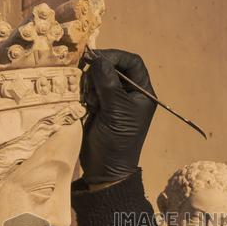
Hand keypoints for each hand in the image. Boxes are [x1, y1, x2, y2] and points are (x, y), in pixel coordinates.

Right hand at [79, 49, 156, 184]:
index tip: (97, 59)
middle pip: (112, 66)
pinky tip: (86, 106)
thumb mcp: (116, 110)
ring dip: (90, 85)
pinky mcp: (97, 106)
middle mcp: (128, 92)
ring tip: (91, 103)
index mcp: (142, 92)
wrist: (104, 169)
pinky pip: (88, 89)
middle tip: (91, 87)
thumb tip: (98, 58)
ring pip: (97, 77)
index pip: (132, 62)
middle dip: (98, 73)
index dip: (115, 56)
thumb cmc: (117, 141)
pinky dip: (84, 93)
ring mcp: (112, 99)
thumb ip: (108, 83)